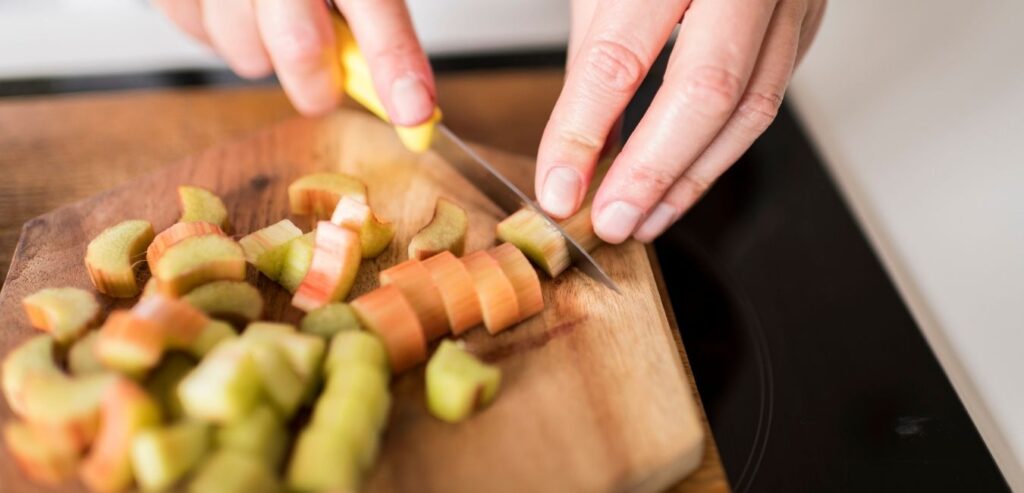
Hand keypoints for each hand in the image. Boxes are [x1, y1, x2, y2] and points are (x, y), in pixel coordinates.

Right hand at [153, 0, 435, 123]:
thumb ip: (374, 18)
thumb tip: (407, 92)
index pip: (375, 8)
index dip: (394, 64)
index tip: (413, 111)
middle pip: (299, 46)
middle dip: (317, 82)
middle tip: (325, 82)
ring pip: (247, 54)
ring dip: (265, 53)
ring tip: (270, 13)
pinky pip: (200, 35)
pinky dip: (222, 32)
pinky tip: (236, 4)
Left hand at [536, 0, 825, 242]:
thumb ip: (597, 53)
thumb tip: (579, 143)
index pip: (620, 54)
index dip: (583, 129)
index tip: (558, 185)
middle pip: (706, 90)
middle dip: (651, 171)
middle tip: (610, 220)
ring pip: (751, 107)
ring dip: (692, 178)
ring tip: (645, 218)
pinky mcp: (808, 18)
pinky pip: (769, 96)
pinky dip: (722, 148)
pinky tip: (686, 178)